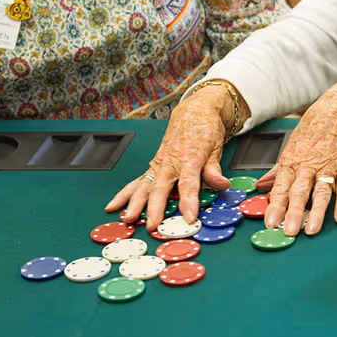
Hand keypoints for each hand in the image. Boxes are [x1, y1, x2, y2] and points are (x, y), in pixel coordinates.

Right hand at [104, 88, 233, 228]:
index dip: (189, 201)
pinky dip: (124, 194)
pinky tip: (114, 206)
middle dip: (155, 207)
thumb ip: (214, 169)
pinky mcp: (153, 166)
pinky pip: (137, 181)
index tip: (188, 217)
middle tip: (152, 225)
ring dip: (135, 203)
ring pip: (144, 185)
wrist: (193, 111)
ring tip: (128, 218)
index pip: (189, 182)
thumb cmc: (205, 129)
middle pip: (161, 187)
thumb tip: (222, 184)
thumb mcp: (216, 147)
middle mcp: (171, 161)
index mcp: (190, 157)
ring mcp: (159, 163)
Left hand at [256, 79, 336, 236]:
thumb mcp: (292, 144)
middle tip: (288, 231)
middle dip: (293, 213)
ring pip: (321, 192)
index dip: (275, 206)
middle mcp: (309, 164)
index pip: (281, 187)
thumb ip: (278, 170)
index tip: (271, 222)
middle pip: (300, 192)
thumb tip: (261, 186)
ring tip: (312, 230)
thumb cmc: (316, 126)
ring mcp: (330, 166)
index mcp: (293, 160)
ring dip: (317, 212)